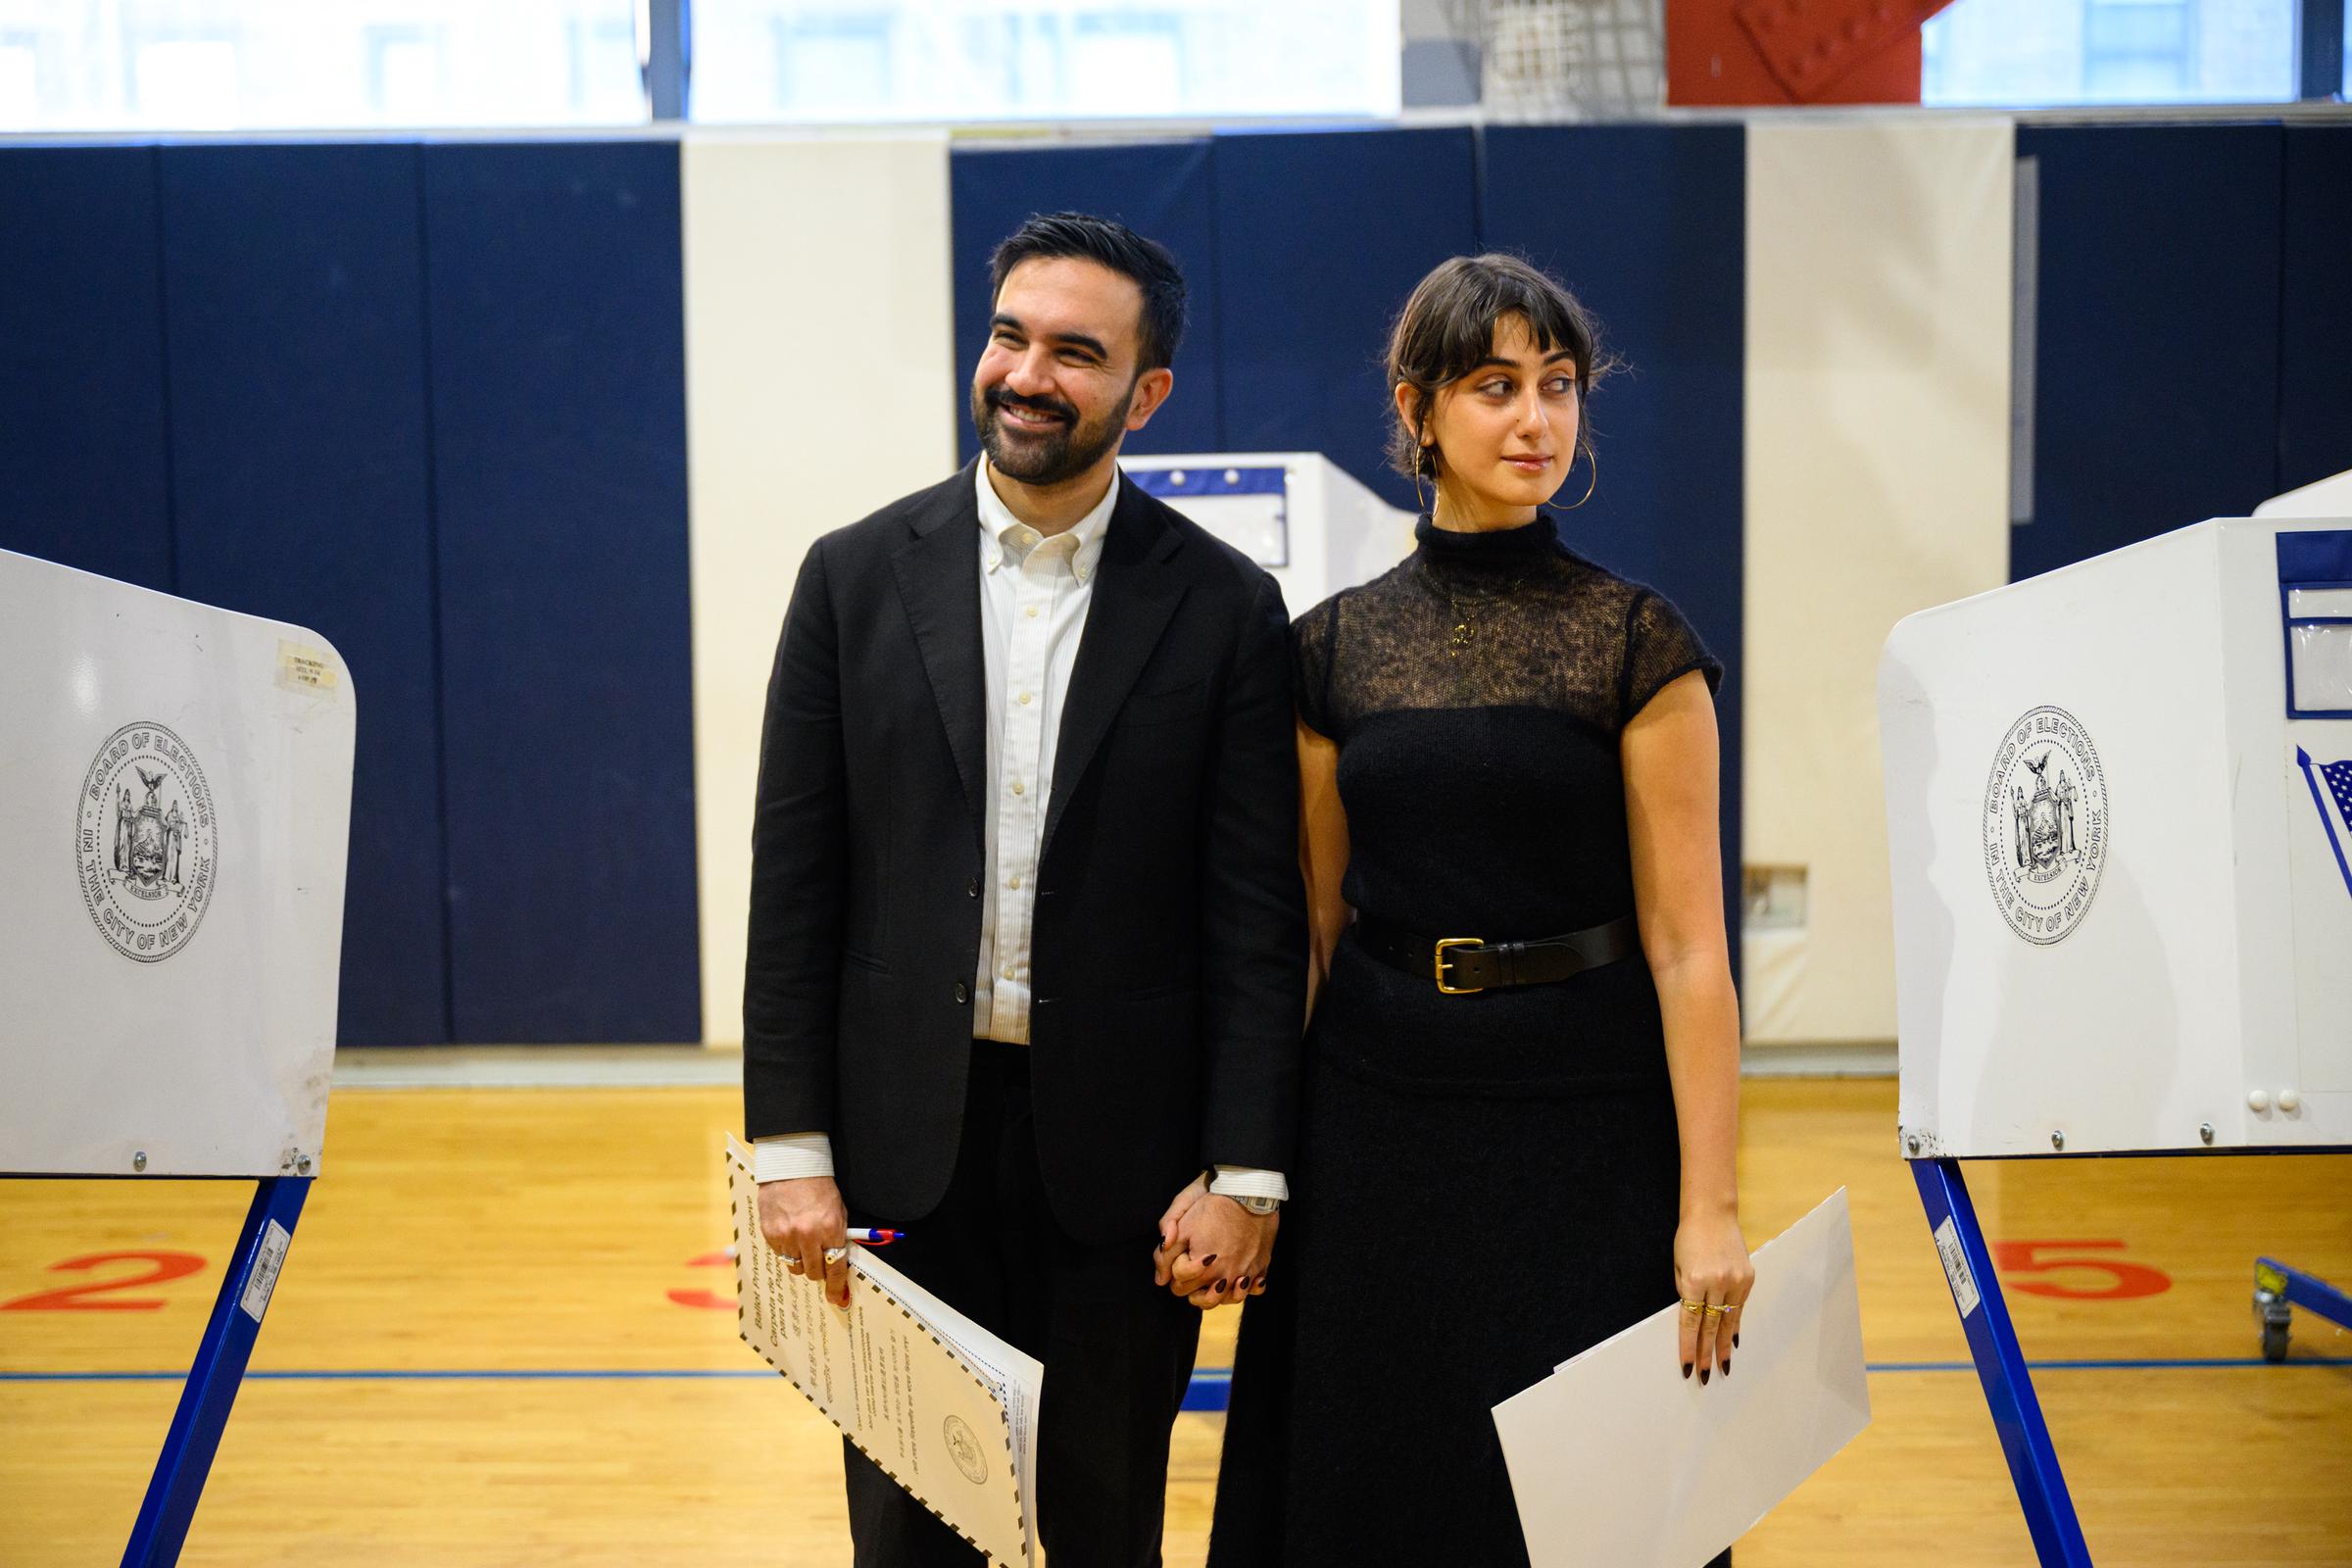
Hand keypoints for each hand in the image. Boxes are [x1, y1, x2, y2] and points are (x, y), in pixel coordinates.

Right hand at [759, 1175, 850, 1309]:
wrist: (792, 1167)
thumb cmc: (819, 1188)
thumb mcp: (838, 1211)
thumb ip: (838, 1237)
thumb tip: (839, 1264)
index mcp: (830, 1229)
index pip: (836, 1268)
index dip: (837, 1286)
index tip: (836, 1298)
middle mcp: (808, 1235)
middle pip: (814, 1273)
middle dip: (819, 1271)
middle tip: (820, 1262)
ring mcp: (786, 1235)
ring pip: (795, 1267)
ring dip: (802, 1261)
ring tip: (803, 1243)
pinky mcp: (770, 1233)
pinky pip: (780, 1255)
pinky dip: (787, 1250)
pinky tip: (790, 1233)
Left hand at [1156, 1185, 1275, 1309]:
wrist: (1248, 1193)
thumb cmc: (1212, 1207)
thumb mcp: (1181, 1225)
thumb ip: (1165, 1255)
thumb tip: (1160, 1280)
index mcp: (1201, 1270)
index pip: (1178, 1288)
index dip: (1176, 1272)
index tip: (1183, 1256)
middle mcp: (1223, 1278)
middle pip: (1201, 1300)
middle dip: (1193, 1287)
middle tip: (1195, 1269)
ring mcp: (1244, 1275)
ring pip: (1228, 1300)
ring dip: (1219, 1292)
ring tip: (1215, 1278)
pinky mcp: (1261, 1267)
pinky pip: (1255, 1290)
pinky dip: (1247, 1287)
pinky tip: (1240, 1277)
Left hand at [1674, 1206, 1752, 1385]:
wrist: (1712, 1214)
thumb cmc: (1689, 1238)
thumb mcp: (1678, 1266)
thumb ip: (1686, 1292)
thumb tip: (1694, 1319)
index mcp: (1694, 1280)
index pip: (1691, 1322)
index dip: (1689, 1347)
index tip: (1687, 1366)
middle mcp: (1717, 1282)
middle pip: (1711, 1326)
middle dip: (1707, 1353)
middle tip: (1704, 1376)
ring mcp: (1736, 1280)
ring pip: (1728, 1321)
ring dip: (1724, 1346)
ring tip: (1722, 1367)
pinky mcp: (1748, 1278)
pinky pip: (1740, 1308)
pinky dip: (1735, 1326)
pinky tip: (1732, 1342)